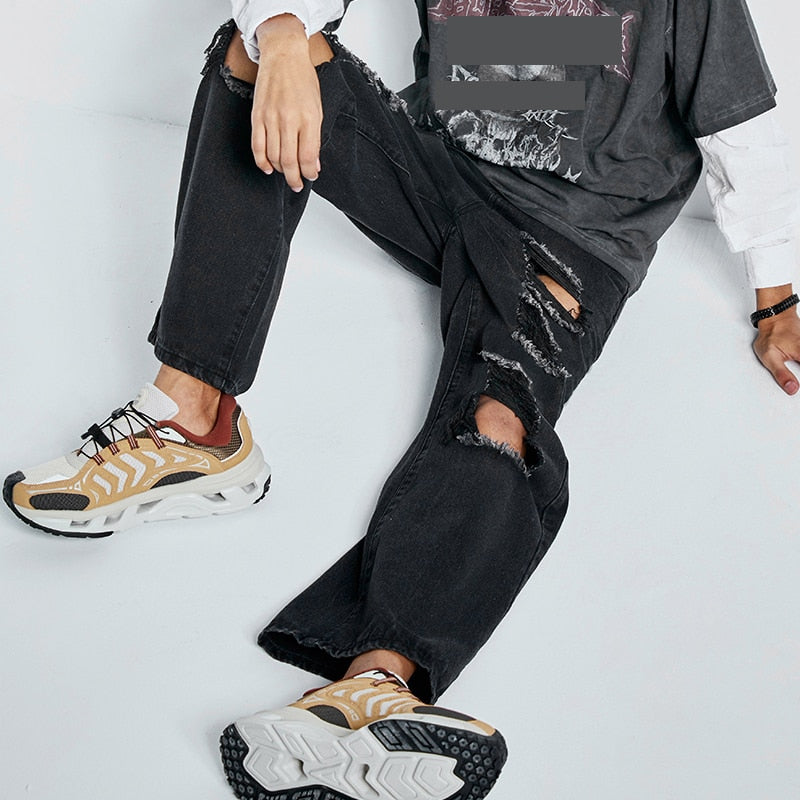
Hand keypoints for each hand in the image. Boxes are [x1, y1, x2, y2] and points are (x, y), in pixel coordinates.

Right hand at [252, 15, 321, 191]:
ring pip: (273, 156)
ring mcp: (270, 118)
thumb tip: (313, 164)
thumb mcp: (317, 108)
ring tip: (286, 174)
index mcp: (308, 118)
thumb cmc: (303, 80)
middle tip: (297, 185)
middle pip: (289, 161)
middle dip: (294, 178)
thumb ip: (315, 137)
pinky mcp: (257, 116)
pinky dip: (262, 161)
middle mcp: (289, 120)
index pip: (308, 157)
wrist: (283, 55)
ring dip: (280, 170)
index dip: (309, 172)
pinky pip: (257, 146)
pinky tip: (268, 168)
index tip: (311, 176)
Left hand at [753, 311, 799, 394]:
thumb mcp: (770, 357)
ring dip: (798, 369)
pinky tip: (795, 363)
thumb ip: (781, 374)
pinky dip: (798, 364)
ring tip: (793, 369)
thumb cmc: (771, 335)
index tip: (799, 388)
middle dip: (798, 374)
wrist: (776, 318)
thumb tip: (792, 388)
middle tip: (795, 381)